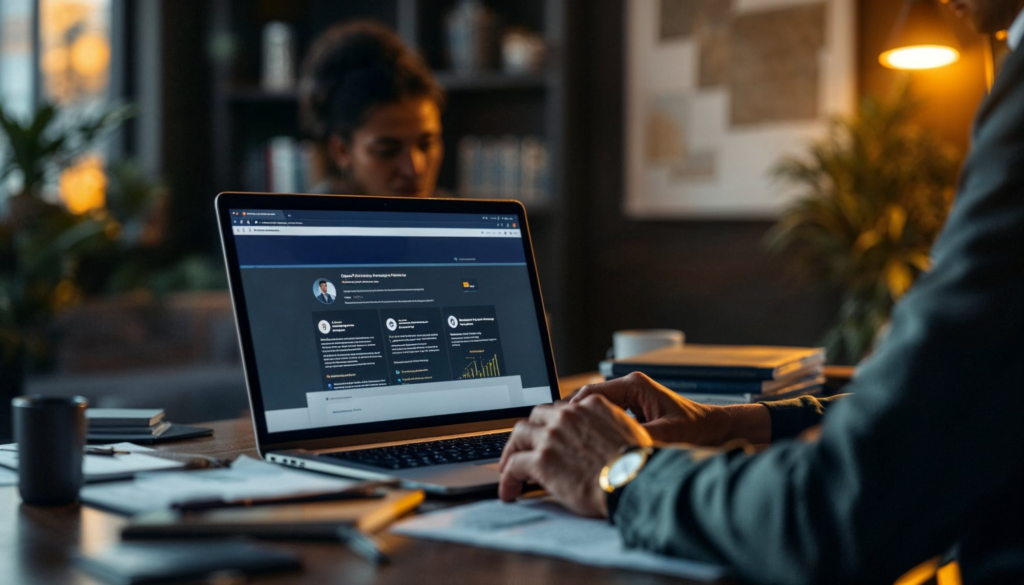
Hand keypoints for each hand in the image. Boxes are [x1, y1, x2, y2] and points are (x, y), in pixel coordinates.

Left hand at [497, 394, 651, 516]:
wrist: (634, 482)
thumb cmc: (636, 465)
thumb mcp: (628, 431)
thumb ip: (606, 427)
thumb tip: (593, 442)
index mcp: (591, 406)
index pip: (561, 409)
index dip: (552, 424)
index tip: (549, 436)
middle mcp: (568, 416)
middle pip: (536, 417)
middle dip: (530, 433)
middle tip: (525, 449)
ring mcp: (552, 436)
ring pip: (519, 436)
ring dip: (512, 451)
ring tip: (509, 469)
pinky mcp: (541, 460)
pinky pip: (514, 465)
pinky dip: (507, 479)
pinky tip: (509, 492)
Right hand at [571, 372, 770, 445]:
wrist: (716, 430)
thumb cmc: (696, 430)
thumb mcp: (664, 437)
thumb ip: (634, 439)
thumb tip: (608, 449)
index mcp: (634, 386)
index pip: (590, 394)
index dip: (571, 412)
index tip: (556, 428)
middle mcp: (629, 387)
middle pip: (587, 398)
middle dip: (570, 417)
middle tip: (553, 436)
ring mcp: (629, 395)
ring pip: (593, 406)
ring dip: (580, 422)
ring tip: (565, 441)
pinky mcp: (632, 406)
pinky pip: (603, 413)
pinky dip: (592, 426)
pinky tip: (584, 443)